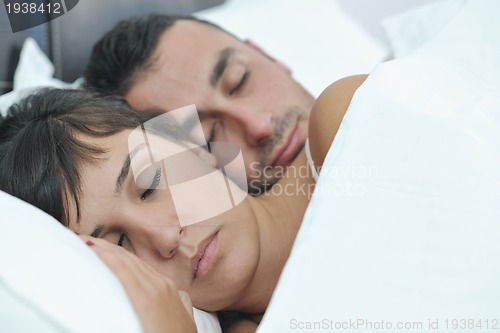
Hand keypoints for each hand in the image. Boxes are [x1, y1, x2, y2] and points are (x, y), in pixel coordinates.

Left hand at [80, 236, 196, 332]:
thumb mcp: (185, 319)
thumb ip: (181, 304)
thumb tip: (180, 295)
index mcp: (168, 288)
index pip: (137, 266)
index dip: (116, 255)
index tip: (97, 248)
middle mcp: (162, 285)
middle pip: (129, 260)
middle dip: (105, 248)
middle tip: (82, 238)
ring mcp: (155, 290)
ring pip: (125, 262)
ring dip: (102, 249)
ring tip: (82, 240)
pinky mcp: (145, 300)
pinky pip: (124, 273)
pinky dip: (108, 259)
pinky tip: (94, 251)